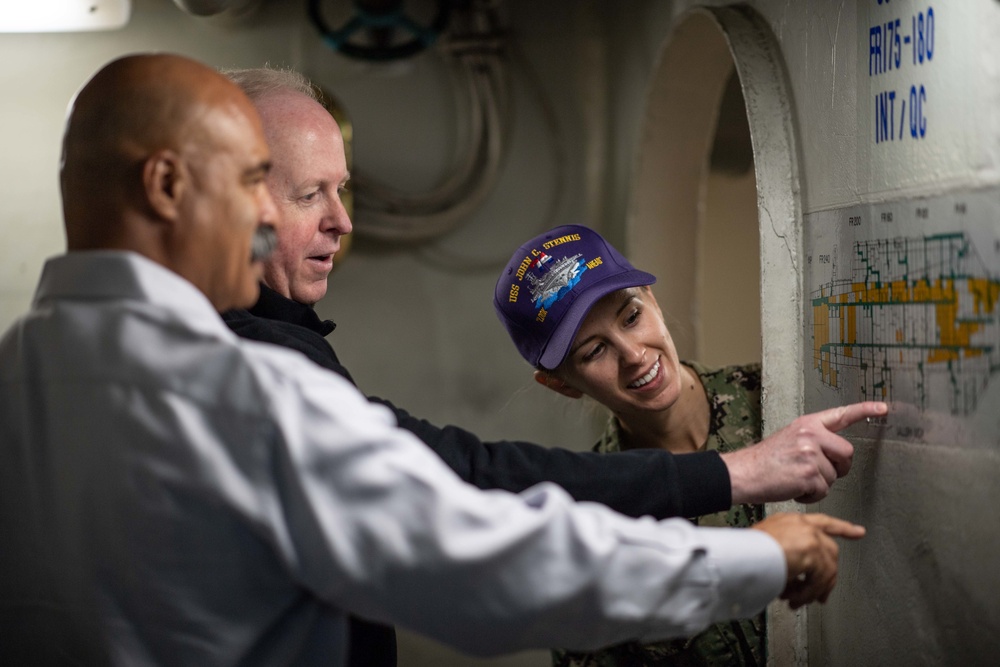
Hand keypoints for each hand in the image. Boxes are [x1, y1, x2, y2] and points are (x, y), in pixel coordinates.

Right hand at [722, 402, 886, 503]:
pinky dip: (810, 495)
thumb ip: (814, 440)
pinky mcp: (809, 474)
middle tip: (817, 473)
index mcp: (807, 424)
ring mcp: (810, 454)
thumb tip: (836, 455)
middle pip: (847, 454)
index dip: (864, 410)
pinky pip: (823, 491)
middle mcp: (811, 435)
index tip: (883, 407)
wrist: (744, 473)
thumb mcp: (789, 438)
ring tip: (795, 479)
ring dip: (818, 484)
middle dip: (838, 468)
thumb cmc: (765, 460)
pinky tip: (793, 488)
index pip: (841, 414)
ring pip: (834, 476)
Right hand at [752, 512, 864, 608]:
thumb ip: (786, 558)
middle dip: (827, 578)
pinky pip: (820, 580)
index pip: (824, 521)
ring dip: (812, 590)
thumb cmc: (744, 551)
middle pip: (830, 551)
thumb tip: (794, 580)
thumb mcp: (765, 547)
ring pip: (827, 569)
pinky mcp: (813, 550)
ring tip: (796, 601)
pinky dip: (808, 594)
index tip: (859, 532)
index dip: (843, 528)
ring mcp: (810, 536)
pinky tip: (795, 599)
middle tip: (819, 597)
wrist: (742, 552)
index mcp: (791, 520)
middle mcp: (803, 525)